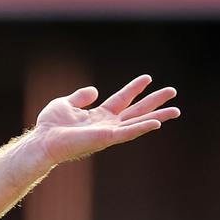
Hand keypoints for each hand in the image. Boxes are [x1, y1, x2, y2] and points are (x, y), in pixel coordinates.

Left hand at [28, 75, 179, 165]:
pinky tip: (157, 123)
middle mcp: (107, 125)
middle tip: (173, 92)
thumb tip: (94, 90)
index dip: (134, 88)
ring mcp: (109, 132)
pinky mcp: (106, 138)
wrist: (43, 141)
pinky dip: (142, 128)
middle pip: (136, 111)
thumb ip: (81, 97)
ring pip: (138, 123)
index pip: (122, 100)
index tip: (148, 78)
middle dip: (154, 102)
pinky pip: (128, 133)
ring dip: (157, 116)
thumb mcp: (66, 103)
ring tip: (176, 110)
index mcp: (99, 116)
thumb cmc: (51, 126)